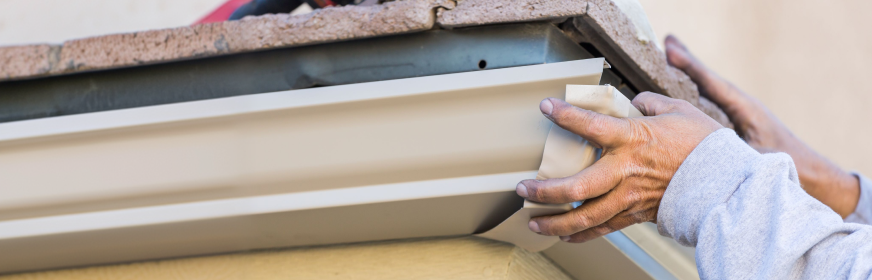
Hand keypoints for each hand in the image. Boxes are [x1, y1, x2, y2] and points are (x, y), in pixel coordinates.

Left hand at [516, 93, 721, 241]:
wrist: (729, 183)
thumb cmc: (705, 145)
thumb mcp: (678, 111)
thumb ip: (649, 105)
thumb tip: (634, 103)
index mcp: (633, 139)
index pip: (589, 125)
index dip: (565, 115)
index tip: (546, 107)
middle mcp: (625, 171)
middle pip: (575, 187)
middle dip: (543, 191)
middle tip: (522, 190)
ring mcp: (630, 197)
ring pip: (585, 217)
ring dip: (555, 222)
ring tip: (533, 222)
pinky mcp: (638, 215)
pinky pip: (604, 229)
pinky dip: (582, 235)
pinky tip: (564, 237)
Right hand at [665, 35, 859, 217]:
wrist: (811, 172)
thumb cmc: (789, 165)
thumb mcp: (758, 159)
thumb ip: (733, 152)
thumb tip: (704, 147)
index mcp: (746, 109)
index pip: (713, 84)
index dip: (691, 68)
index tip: (671, 52)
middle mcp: (742, 105)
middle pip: (709, 80)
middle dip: (688, 62)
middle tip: (669, 41)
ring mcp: (740, 112)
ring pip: (710, 88)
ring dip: (691, 74)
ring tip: (672, 55)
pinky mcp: (738, 121)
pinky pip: (712, 100)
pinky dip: (697, 89)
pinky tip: (685, 87)